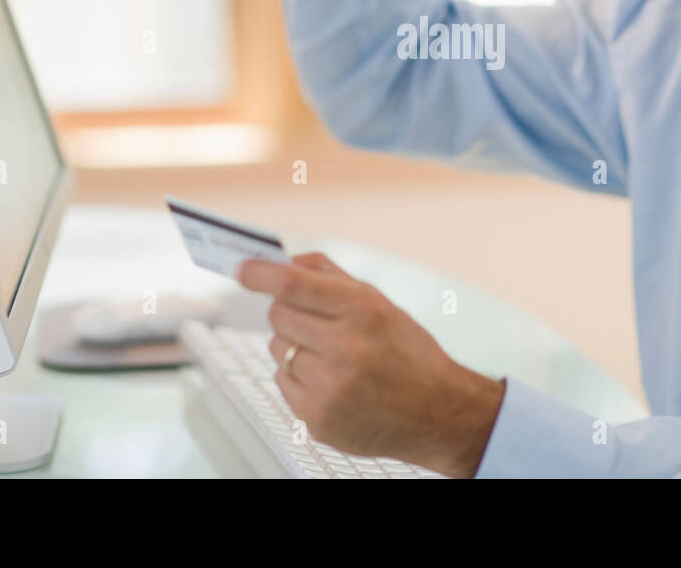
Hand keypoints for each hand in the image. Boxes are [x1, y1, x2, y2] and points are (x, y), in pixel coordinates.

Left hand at [236, 251, 504, 477]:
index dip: (261, 274)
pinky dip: (299, 379)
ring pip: (278, 350)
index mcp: (363, 311)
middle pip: (279, 316)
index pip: (294, 285)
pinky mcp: (318, 418)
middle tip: (317, 323)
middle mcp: (345, 348)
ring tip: (332, 358)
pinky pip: (283, 383)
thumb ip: (333, 278)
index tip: (242, 270)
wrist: (438, 413)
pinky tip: (331, 383)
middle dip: (290, 313)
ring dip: (295, 347)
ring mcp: (329, 387)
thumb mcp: (382, 304)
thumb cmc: (411, 354)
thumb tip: (288, 262)